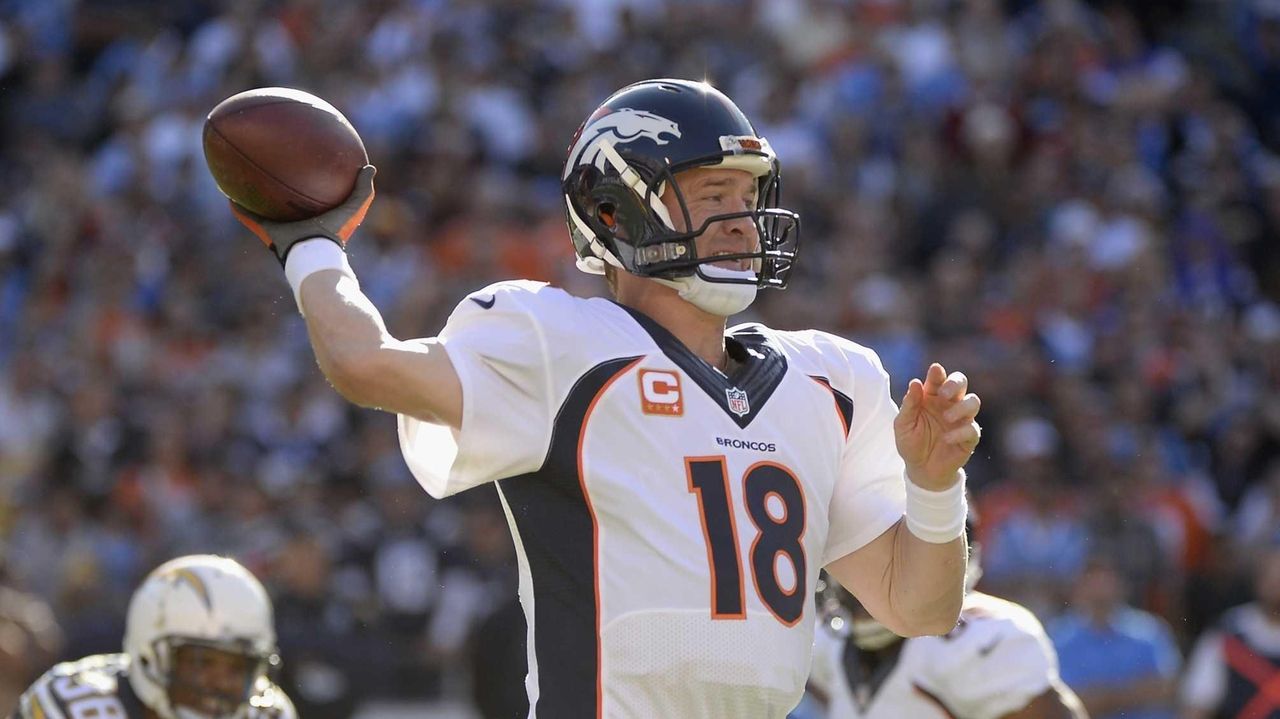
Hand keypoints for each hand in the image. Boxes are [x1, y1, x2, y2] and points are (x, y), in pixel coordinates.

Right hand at [230, 165, 376, 264]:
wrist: (314, 255)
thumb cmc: (334, 233)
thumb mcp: (352, 209)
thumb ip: (362, 190)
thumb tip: (369, 167)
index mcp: (316, 217)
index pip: (312, 197)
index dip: (309, 185)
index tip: (304, 168)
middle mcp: (298, 223)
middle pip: (287, 202)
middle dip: (280, 189)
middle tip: (272, 170)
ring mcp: (282, 229)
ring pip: (266, 210)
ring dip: (256, 198)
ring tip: (244, 179)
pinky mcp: (268, 234)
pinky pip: (250, 219)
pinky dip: (239, 209)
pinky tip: (227, 195)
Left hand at [893, 363, 980, 490]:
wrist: (921, 470)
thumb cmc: (911, 443)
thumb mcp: (903, 425)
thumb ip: (909, 405)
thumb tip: (915, 382)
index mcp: (931, 397)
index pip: (937, 379)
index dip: (938, 373)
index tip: (935, 370)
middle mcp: (949, 404)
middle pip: (961, 382)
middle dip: (955, 383)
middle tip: (944, 393)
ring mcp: (961, 419)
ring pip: (973, 401)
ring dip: (961, 407)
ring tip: (946, 418)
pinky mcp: (969, 437)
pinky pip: (972, 429)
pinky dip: (960, 432)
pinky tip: (946, 439)